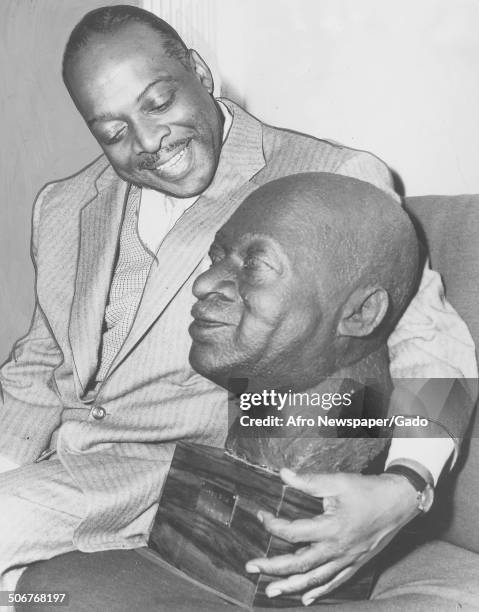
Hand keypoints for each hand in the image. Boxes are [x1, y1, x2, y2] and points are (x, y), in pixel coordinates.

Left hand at [245, 468, 419, 605]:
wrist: (399, 502)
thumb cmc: (367, 490)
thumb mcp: (337, 481)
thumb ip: (308, 481)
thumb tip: (283, 474)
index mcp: (331, 527)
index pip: (293, 533)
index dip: (273, 526)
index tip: (261, 516)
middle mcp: (338, 549)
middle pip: (300, 564)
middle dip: (273, 568)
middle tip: (251, 567)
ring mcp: (347, 559)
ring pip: (315, 579)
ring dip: (291, 586)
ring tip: (270, 591)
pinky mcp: (356, 563)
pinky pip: (335, 582)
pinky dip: (319, 592)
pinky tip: (306, 598)